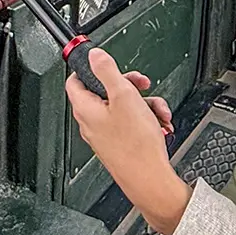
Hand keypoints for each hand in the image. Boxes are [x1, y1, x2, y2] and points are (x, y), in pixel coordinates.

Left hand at [66, 49, 188, 234]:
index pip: (76, 80)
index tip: (107, 64)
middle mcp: (91, 122)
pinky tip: (159, 124)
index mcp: (86, 108)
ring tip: (157, 111)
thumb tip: (94, 55)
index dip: (91, 68)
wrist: (149, 179)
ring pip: (122, 107)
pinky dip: (146, 119)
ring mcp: (105, 134)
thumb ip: (107, 71)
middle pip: (105, 91)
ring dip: (144, 104)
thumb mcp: (123, 96)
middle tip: (142, 86)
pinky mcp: (118, 144)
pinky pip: (130, 123)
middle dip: (129, 86)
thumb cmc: (135, 145)